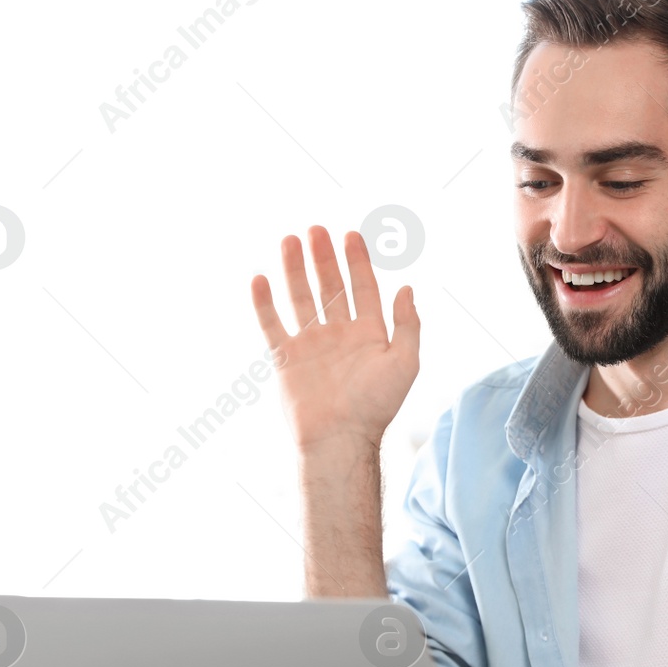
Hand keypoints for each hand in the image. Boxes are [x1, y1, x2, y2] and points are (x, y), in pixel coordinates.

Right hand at [251, 226, 418, 450]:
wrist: (340, 437)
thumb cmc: (377, 405)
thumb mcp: (406, 362)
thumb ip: (407, 324)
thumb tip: (407, 288)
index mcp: (369, 334)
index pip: (363, 288)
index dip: (358, 261)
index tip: (350, 235)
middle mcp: (339, 335)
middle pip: (330, 287)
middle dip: (324, 258)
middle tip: (316, 229)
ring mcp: (311, 345)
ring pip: (301, 298)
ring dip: (295, 269)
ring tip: (290, 239)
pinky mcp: (287, 358)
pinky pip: (272, 324)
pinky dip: (264, 303)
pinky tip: (260, 278)